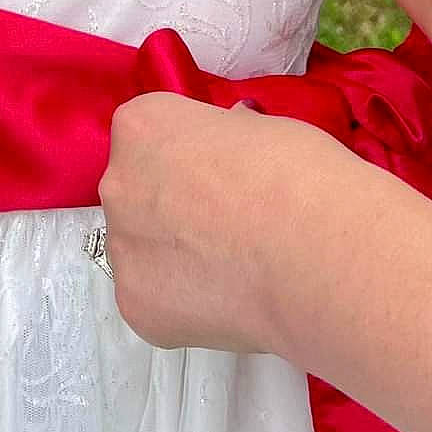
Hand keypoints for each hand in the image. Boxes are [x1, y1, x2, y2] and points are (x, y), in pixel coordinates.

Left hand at [100, 95, 342, 353]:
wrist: (314, 254)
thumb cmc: (297, 174)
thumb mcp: (259, 128)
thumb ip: (223, 140)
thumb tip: (227, 149)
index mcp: (142, 126)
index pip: (152, 135)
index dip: (191, 157)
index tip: (224, 173)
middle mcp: (117, 183)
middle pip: (138, 193)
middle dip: (174, 207)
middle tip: (228, 225)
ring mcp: (121, 248)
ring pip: (144, 250)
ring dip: (177, 257)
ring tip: (235, 270)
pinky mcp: (134, 305)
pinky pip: (156, 300)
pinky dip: (186, 304)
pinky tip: (230, 301)